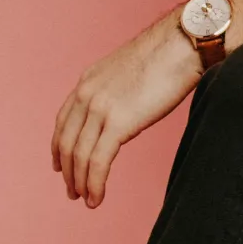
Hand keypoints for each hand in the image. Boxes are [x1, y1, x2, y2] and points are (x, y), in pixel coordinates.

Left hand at [52, 5, 205, 208]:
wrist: (183, 43)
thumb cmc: (169, 53)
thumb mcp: (130, 70)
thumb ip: (119, 91)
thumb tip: (126, 110)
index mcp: (88, 80)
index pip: (63, 121)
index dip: (59, 148)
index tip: (61, 166)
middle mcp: (87, 94)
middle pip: (67, 143)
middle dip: (68, 171)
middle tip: (73, 191)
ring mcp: (100, 108)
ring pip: (80, 157)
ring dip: (80, 183)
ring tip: (86, 200)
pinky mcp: (118, 122)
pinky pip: (98, 162)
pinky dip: (94, 184)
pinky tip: (96, 198)